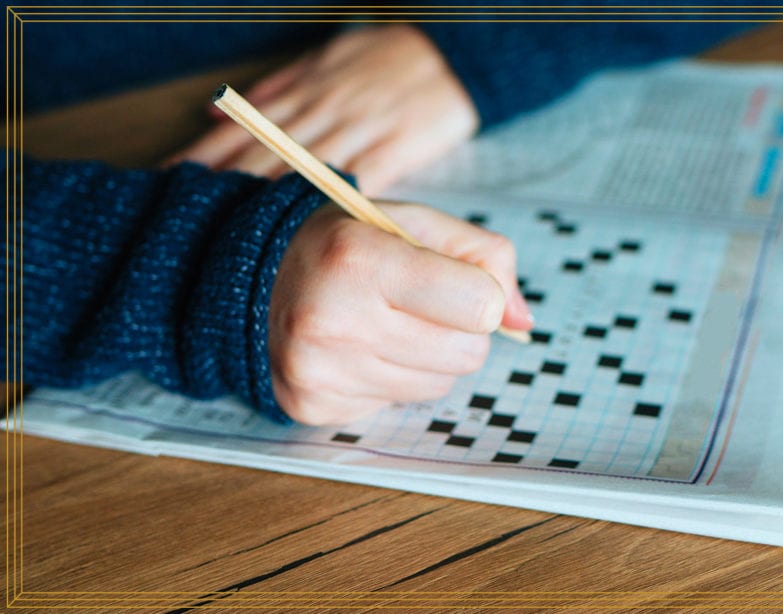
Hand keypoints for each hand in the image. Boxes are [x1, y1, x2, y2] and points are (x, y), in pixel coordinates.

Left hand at [170, 25, 477, 195]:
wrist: (453, 58)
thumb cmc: (388, 58)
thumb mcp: (326, 57)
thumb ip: (273, 88)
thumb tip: (215, 109)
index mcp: (306, 93)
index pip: (242, 129)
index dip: (204, 155)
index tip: (170, 179)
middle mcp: (326, 113)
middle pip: (262, 154)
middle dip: (221, 184)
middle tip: (182, 214)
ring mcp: (360, 132)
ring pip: (301, 170)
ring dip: (262, 198)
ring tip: (226, 227)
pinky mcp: (396, 150)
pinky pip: (357, 179)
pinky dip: (329, 202)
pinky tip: (305, 225)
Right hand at [269, 202, 532, 425]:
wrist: (253, 277)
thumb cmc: (349, 244)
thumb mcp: (415, 222)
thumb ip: (485, 256)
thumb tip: (522, 322)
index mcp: (361, 259)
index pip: (480, 306)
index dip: (481, 293)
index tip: (455, 280)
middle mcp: (333, 319)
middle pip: (467, 355)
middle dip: (457, 329)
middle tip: (415, 302)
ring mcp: (319, 370)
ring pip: (438, 386)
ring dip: (426, 357)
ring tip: (384, 322)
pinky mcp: (313, 406)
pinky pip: (398, 404)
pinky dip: (391, 379)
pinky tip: (358, 348)